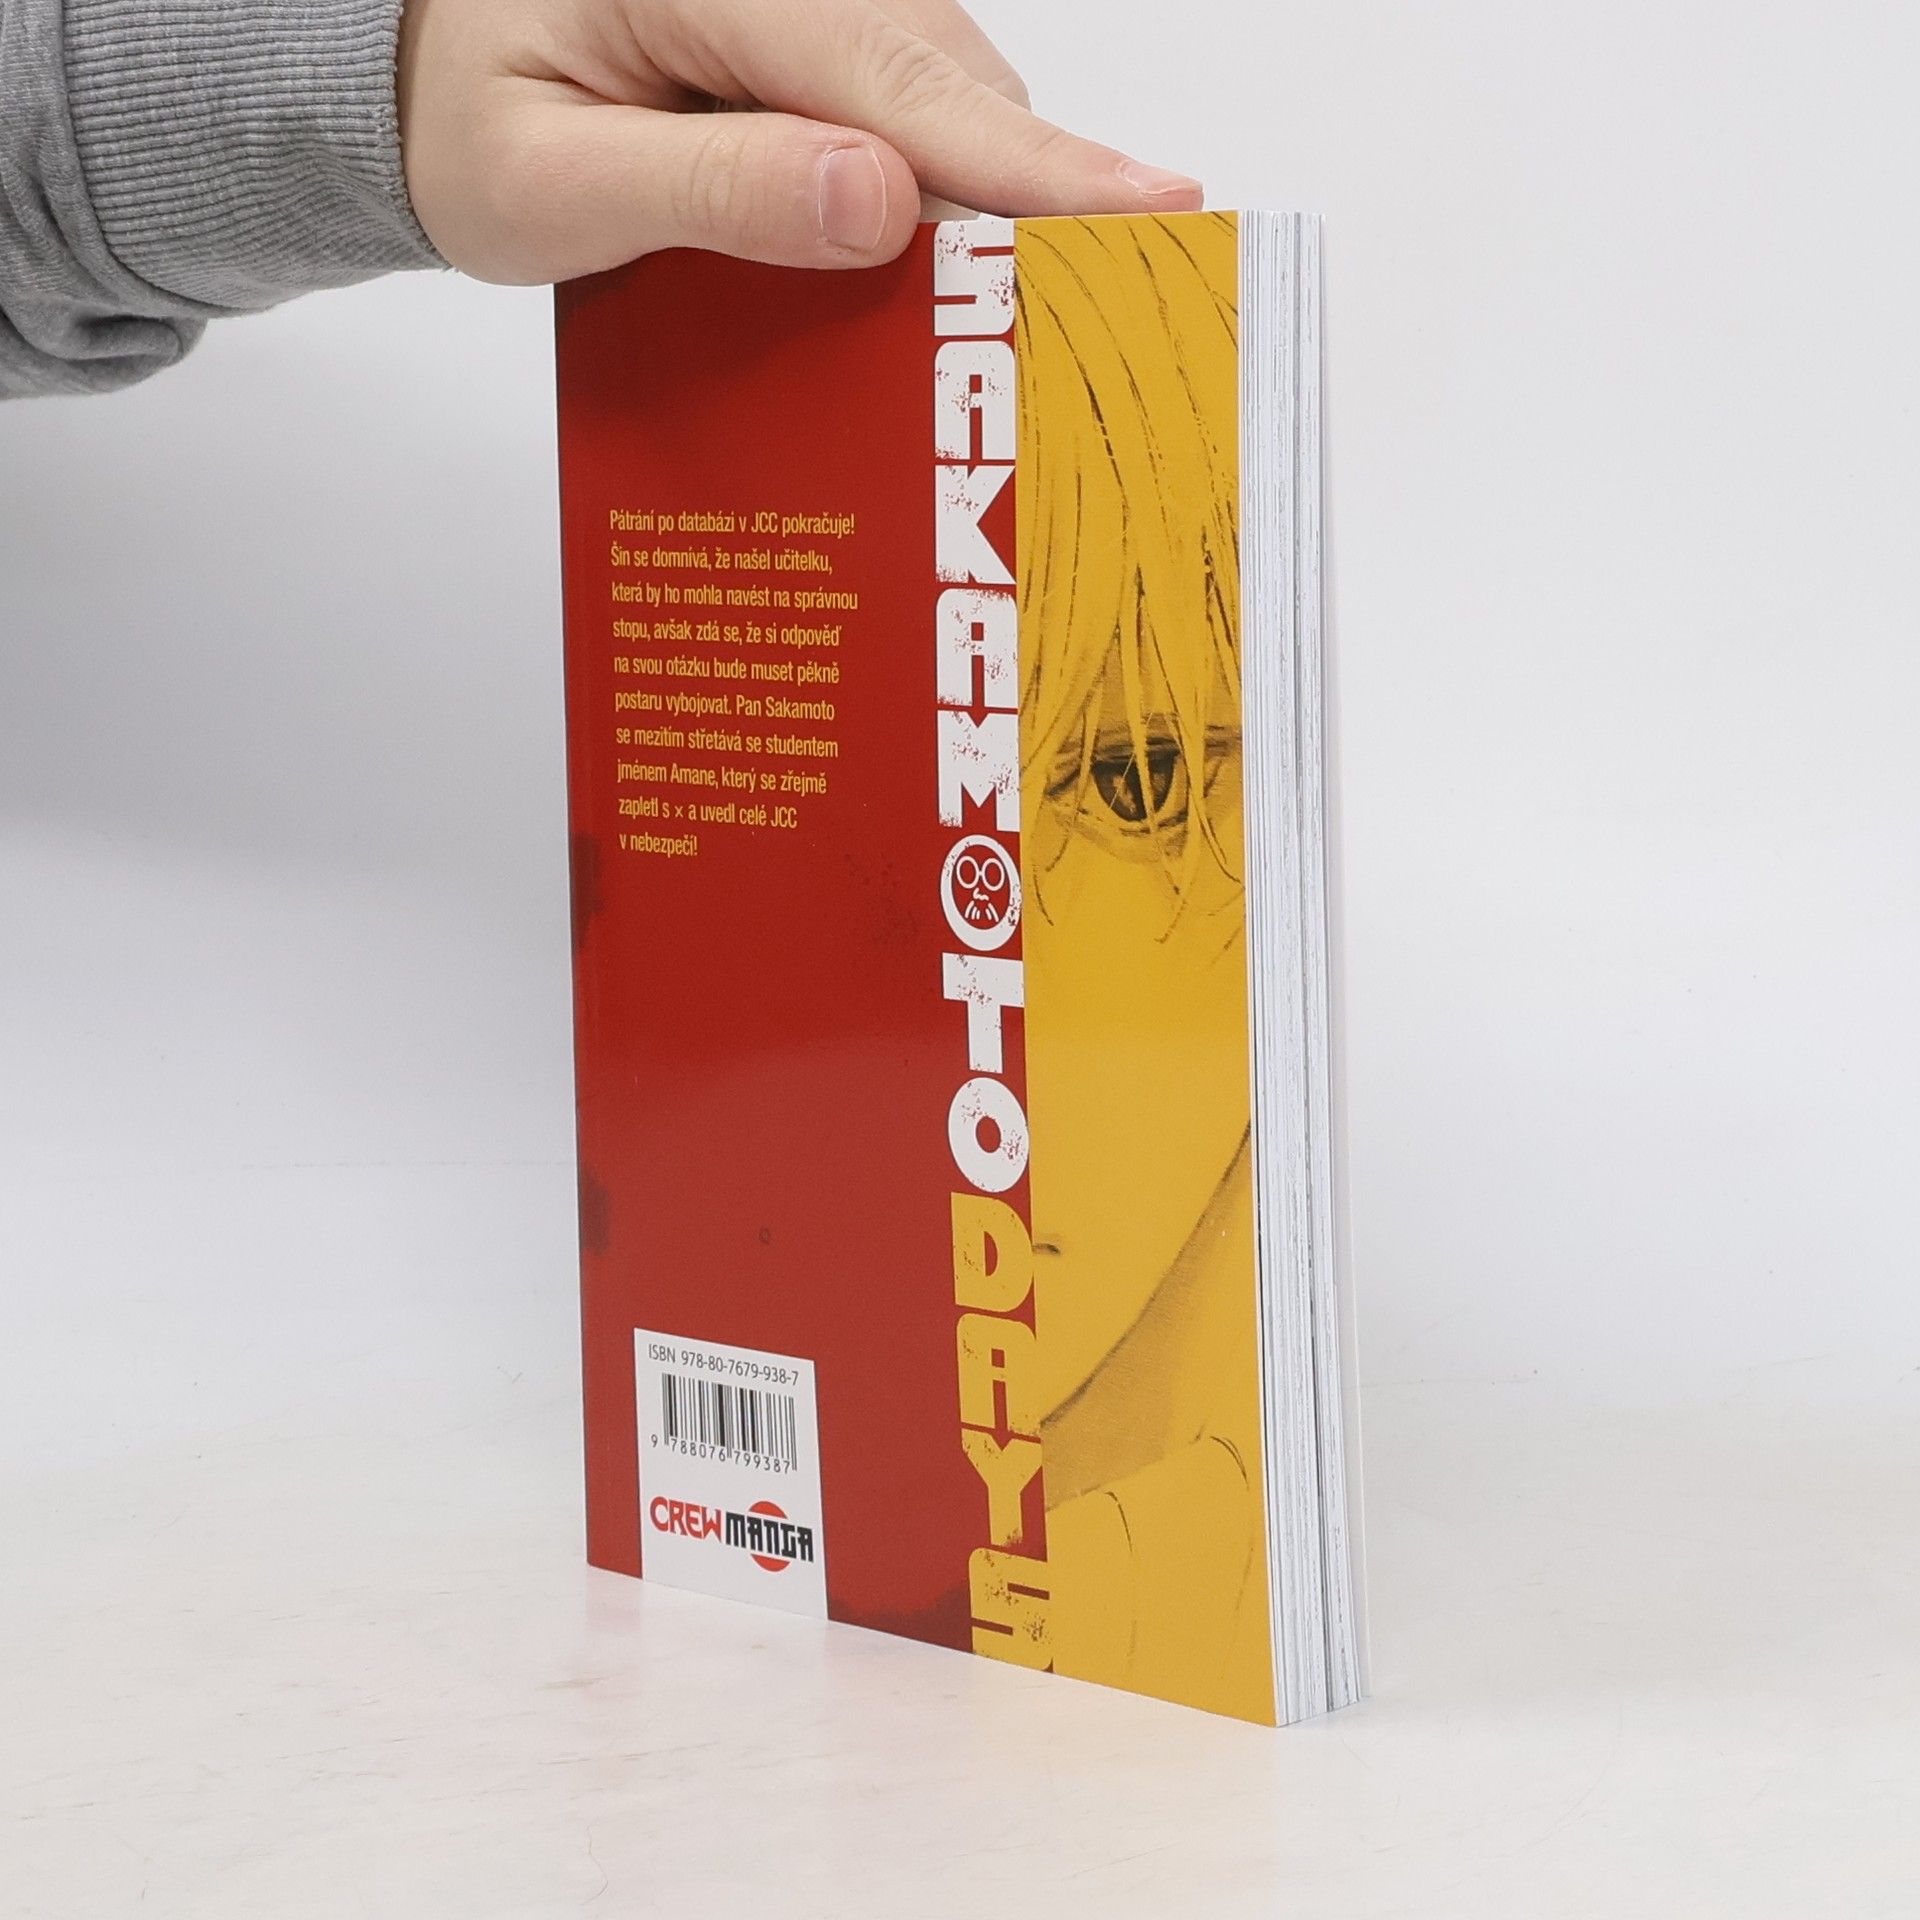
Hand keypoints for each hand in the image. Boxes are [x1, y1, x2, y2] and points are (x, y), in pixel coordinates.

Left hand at [396, 0, 1203, 282]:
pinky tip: (932, 264)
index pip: (893, 74)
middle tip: (1082, 319)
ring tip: (1002, 311)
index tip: (1148, 211)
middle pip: (949, 84)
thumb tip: (876, 204)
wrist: (442, 73)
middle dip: (1021, 202)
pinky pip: (921, 111)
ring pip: (951, 99)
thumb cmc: (475, 121)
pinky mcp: (832, 37)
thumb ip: (706, 190)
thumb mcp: (548, 182)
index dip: (1024, 160)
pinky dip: (944, 192)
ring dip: (981, 206)